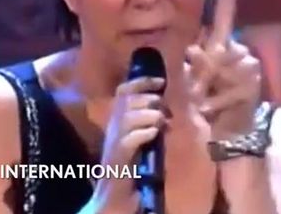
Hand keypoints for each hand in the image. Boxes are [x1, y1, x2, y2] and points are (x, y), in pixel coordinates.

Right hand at [88, 77, 165, 212]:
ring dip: (149, 115)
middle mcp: (113, 128)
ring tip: (160, 123)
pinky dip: (144, 133)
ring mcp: (114, 143)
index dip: (141, 81)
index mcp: (118, 122)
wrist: (114, 200)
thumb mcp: (140, 143)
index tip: (160, 80)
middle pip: (127, 99)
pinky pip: (129, 139)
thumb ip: (148, 125)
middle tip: (163, 111)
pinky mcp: (118, 159)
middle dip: (149, 99)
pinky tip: (154, 135)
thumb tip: (167, 112)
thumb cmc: (130, 171)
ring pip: (128, 116)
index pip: (124, 91)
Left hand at [186, 0, 261, 140]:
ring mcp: (248, 67)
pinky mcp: (254, 85)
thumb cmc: (207, 100)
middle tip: (197, 88)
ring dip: (208, 89)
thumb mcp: (191, 82)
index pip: (225, 16)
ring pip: (223, 68)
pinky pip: (228, 89)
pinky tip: (214, 109)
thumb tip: (192, 48)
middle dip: (202, 68)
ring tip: (206, 100)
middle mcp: (238, 52)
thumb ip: (192, 66)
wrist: (228, 129)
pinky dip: (216, 102)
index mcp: (221, 47)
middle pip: (218, 49)